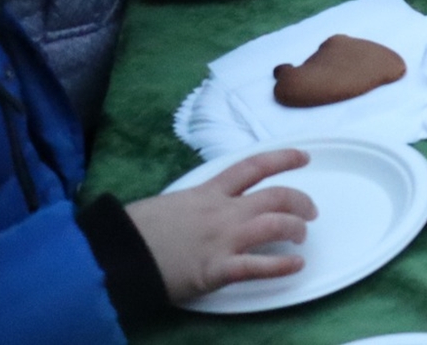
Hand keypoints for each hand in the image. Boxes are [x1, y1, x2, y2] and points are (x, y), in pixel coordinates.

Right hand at [124, 148, 316, 302]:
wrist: (116, 252)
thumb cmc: (134, 228)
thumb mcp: (168, 204)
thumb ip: (191, 204)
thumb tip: (198, 209)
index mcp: (207, 191)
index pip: (253, 166)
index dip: (283, 158)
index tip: (303, 157)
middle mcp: (222, 211)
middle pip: (274, 196)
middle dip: (299, 201)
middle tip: (310, 211)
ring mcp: (222, 239)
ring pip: (273, 225)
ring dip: (295, 228)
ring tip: (302, 237)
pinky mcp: (216, 270)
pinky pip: (257, 266)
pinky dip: (281, 266)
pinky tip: (296, 265)